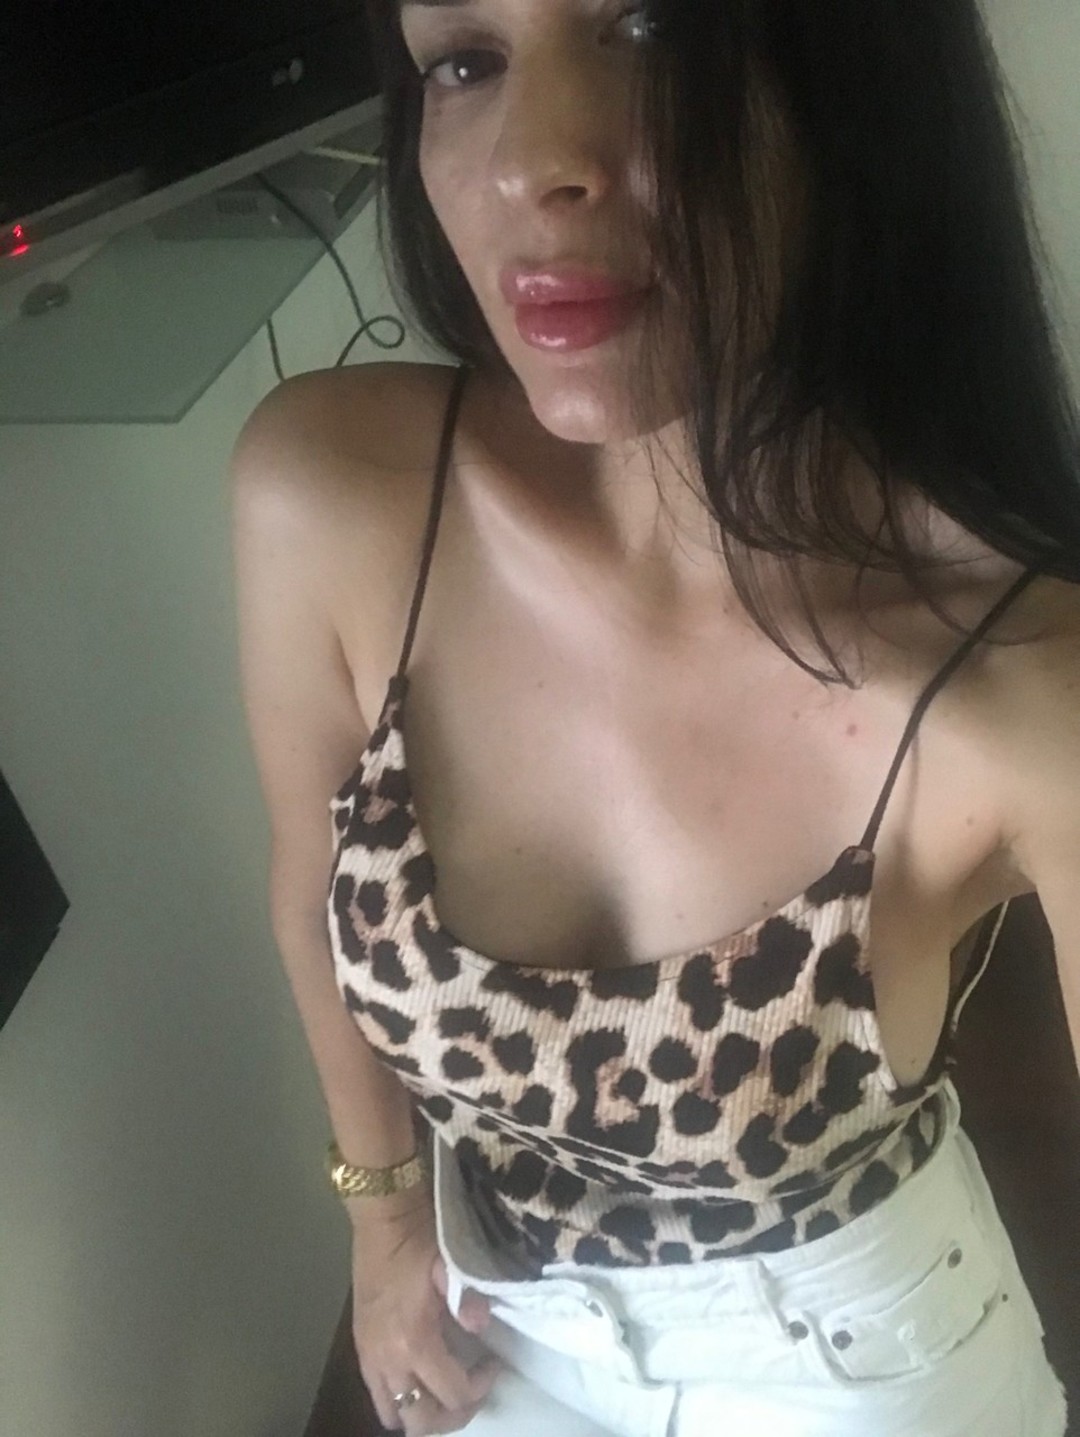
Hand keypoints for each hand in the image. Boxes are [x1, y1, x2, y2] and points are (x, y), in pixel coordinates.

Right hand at [350, 1197, 503, 1432]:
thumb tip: (481, 1326)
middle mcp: (387, 1359)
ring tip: (444, 1389)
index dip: (479, 1388)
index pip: (452, 1394)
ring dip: (422, 1411)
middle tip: (471, 1388)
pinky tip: (418, 1375)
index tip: (493, 1362)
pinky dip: (399, 1397)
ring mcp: (369, 1356)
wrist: (383, 1215)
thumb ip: (468, 1301)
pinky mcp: (360, 1346)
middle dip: (451, 1414)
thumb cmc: (420, 1237)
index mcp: (414, 1342)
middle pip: (420, 1420)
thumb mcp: (452, 1266)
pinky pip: (377, 1393)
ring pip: (393, 1413)